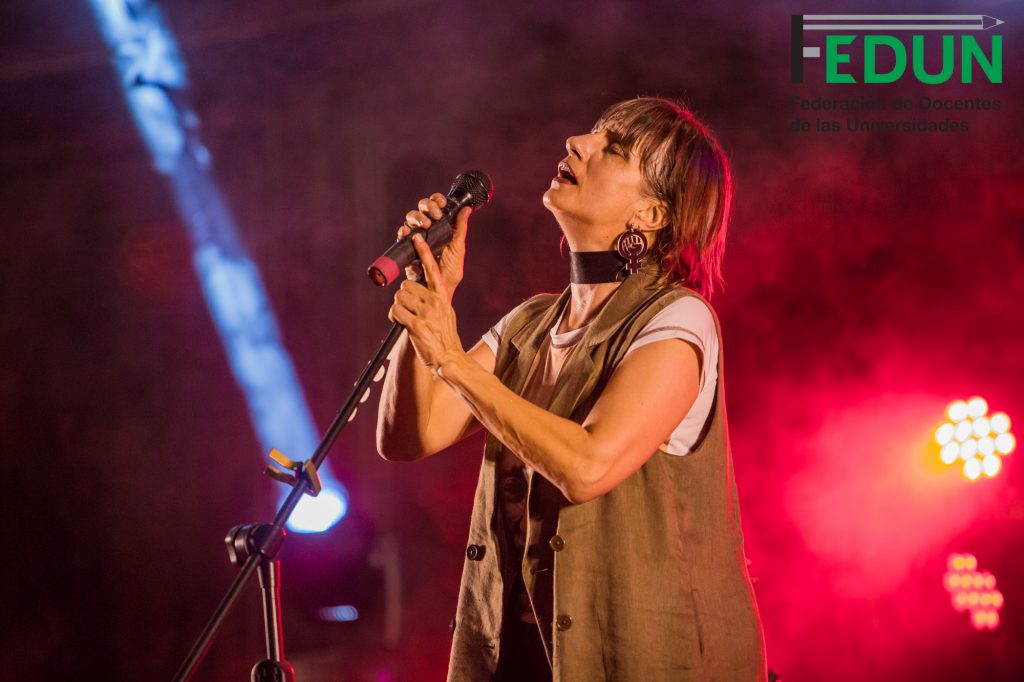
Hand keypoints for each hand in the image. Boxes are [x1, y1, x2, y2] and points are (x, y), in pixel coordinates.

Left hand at [388, 233, 464, 372]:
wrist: (449, 358)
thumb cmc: (445, 337)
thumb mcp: (447, 313)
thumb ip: (436, 300)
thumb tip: (424, 293)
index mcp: (442, 296)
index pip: (432, 269)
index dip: (424, 251)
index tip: (417, 237)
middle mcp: (435, 301)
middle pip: (406, 285)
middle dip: (403, 297)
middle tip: (409, 310)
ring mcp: (426, 312)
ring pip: (399, 297)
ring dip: (398, 307)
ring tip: (408, 319)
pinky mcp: (416, 324)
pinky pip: (395, 311)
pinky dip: (394, 317)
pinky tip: (403, 324)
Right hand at [396, 193, 472, 296]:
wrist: (438, 291)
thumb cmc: (450, 271)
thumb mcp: (458, 249)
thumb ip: (461, 229)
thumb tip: (467, 210)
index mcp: (441, 227)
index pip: (436, 206)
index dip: (437, 200)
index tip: (442, 203)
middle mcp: (427, 230)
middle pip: (422, 209)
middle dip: (427, 207)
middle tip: (435, 216)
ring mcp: (416, 238)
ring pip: (410, 218)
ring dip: (417, 218)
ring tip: (425, 226)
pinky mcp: (406, 248)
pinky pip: (402, 235)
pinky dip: (404, 232)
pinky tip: (408, 233)